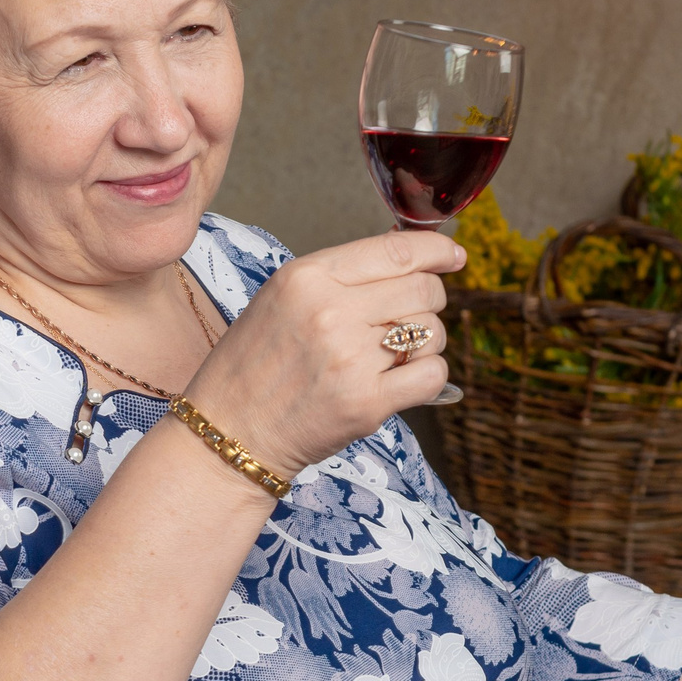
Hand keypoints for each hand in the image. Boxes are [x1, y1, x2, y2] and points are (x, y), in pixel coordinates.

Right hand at [183, 230, 462, 476]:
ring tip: (390, 356)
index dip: (436, 250)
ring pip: (432, 332)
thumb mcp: (283, 298)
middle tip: (406, 320)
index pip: (396, 250)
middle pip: (423, 289)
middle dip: (428, 302)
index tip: (453, 256)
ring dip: (425, 344)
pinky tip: (400, 381)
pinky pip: (433, 375)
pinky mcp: (366, 402)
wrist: (228, 431)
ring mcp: (349, 358)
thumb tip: (412, 254)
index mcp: (307, 276)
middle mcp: (329, 311)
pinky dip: (427, 378)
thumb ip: (341, 276)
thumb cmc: (255, 364)